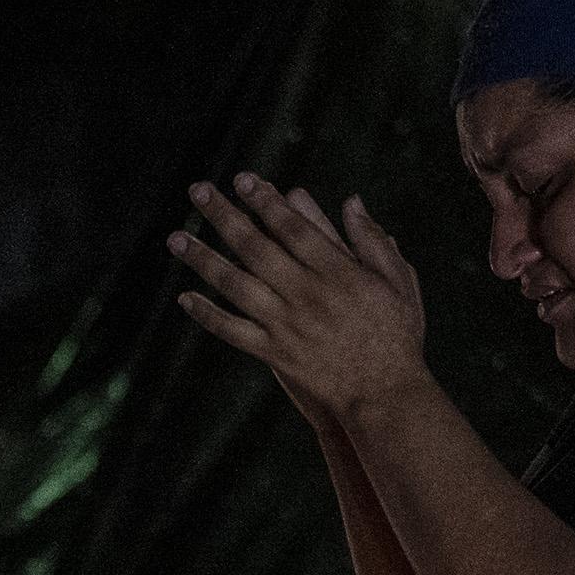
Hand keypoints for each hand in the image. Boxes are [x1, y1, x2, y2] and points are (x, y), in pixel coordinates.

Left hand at [168, 175, 427, 417]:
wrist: (385, 395)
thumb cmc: (397, 336)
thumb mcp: (398, 282)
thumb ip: (372, 241)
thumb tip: (351, 201)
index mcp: (337, 272)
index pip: (293, 227)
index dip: (265, 201)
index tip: (242, 179)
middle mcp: (306, 294)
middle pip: (256, 247)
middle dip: (224, 216)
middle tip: (197, 190)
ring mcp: (287, 325)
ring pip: (236, 285)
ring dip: (203, 260)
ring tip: (176, 238)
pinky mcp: (276, 354)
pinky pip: (234, 331)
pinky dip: (208, 315)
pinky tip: (185, 298)